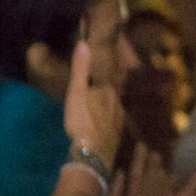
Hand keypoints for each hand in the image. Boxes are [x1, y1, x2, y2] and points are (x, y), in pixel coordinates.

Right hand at [64, 39, 124, 162]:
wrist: (93, 151)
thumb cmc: (82, 119)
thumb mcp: (77, 92)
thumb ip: (81, 70)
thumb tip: (84, 43)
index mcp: (109, 92)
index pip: (104, 83)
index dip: (97, 83)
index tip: (90, 84)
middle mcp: (118, 105)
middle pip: (109, 97)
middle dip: (101, 97)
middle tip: (89, 99)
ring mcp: (119, 122)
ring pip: (112, 112)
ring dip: (103, 111)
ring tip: (92, 114)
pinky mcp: (116, 137)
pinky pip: (111, 126)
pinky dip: (105, 125)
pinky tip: (99, 128)